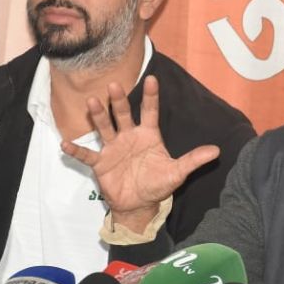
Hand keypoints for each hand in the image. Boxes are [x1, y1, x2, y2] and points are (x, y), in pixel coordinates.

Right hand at [61, 75, 219, 231]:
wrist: (139, 205)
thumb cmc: (157, 184)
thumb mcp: (177, 172)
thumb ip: (194, 160)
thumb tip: (217, 151)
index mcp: (148, 135)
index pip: (150, 112)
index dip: (151, 97)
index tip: (152, 79)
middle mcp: (129, 137)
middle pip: (123, 114)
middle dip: (119, 101)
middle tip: (115, 85)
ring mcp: (113, 148)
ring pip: (104, 127)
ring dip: (98, 116)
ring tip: (92, 101)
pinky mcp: (101, 163)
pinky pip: (87, 155)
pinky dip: (76, 150)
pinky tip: (65, 144)